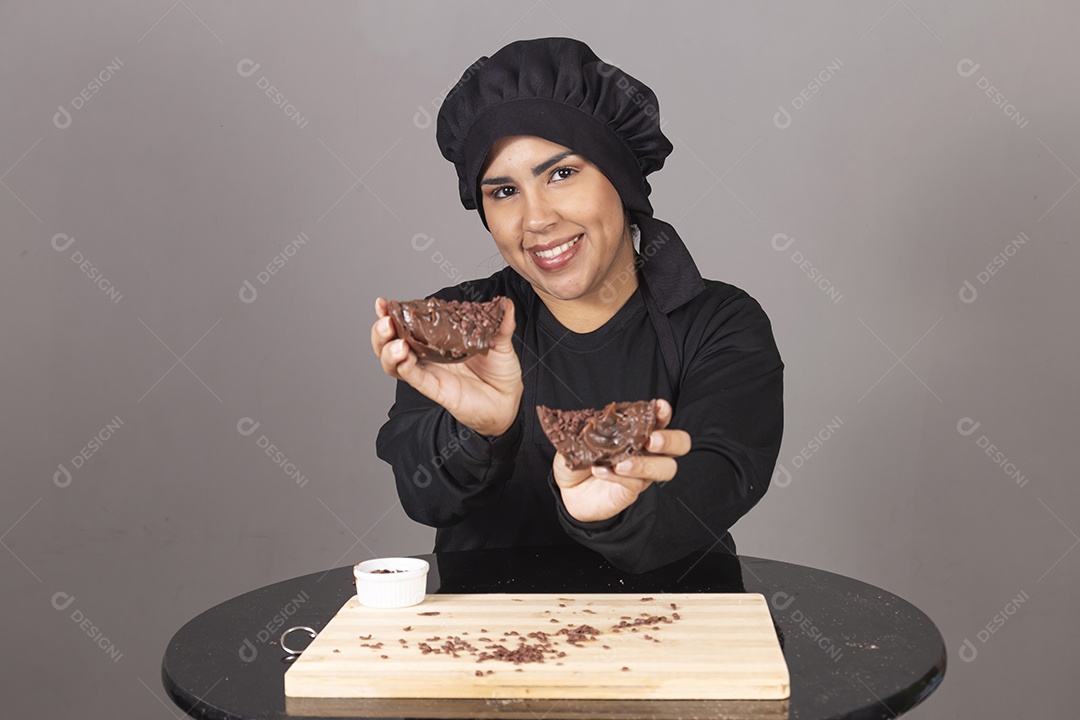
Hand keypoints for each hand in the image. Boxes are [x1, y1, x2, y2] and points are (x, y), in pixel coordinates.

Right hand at [370, 296, 522, 435]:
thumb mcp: (500, 342)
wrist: (509, 400)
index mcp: (437, 341)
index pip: (407, 326)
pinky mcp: (435, 389)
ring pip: (395, 364)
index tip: (383, 303)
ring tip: (395, 341)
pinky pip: (415, 378)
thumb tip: (505, 303)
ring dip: (388, 351)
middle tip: (386, 321)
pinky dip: (405, 368)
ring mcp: (429, 373)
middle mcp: (428, 357)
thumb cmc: (499, 372)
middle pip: (390, 345)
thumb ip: (500, 323)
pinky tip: (404, 357)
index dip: (391, 315)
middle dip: (381, 331)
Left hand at [552, 399, 690, 522]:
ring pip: (666, 468)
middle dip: (670, 439)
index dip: (664, 413)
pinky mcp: (632, 491)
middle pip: (680, 445)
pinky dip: (617, 476)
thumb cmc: (581, 457)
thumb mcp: (581, 436)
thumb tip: (597, 418)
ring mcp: (643, 473)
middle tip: (651, 440)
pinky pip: (635, 484)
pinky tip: (600, 470)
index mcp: (639, 432)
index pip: (661, 420)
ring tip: (621, 463)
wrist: (567, 488)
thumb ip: (592, 426)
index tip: (658, 406)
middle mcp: (648, 452)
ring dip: (645, 463)